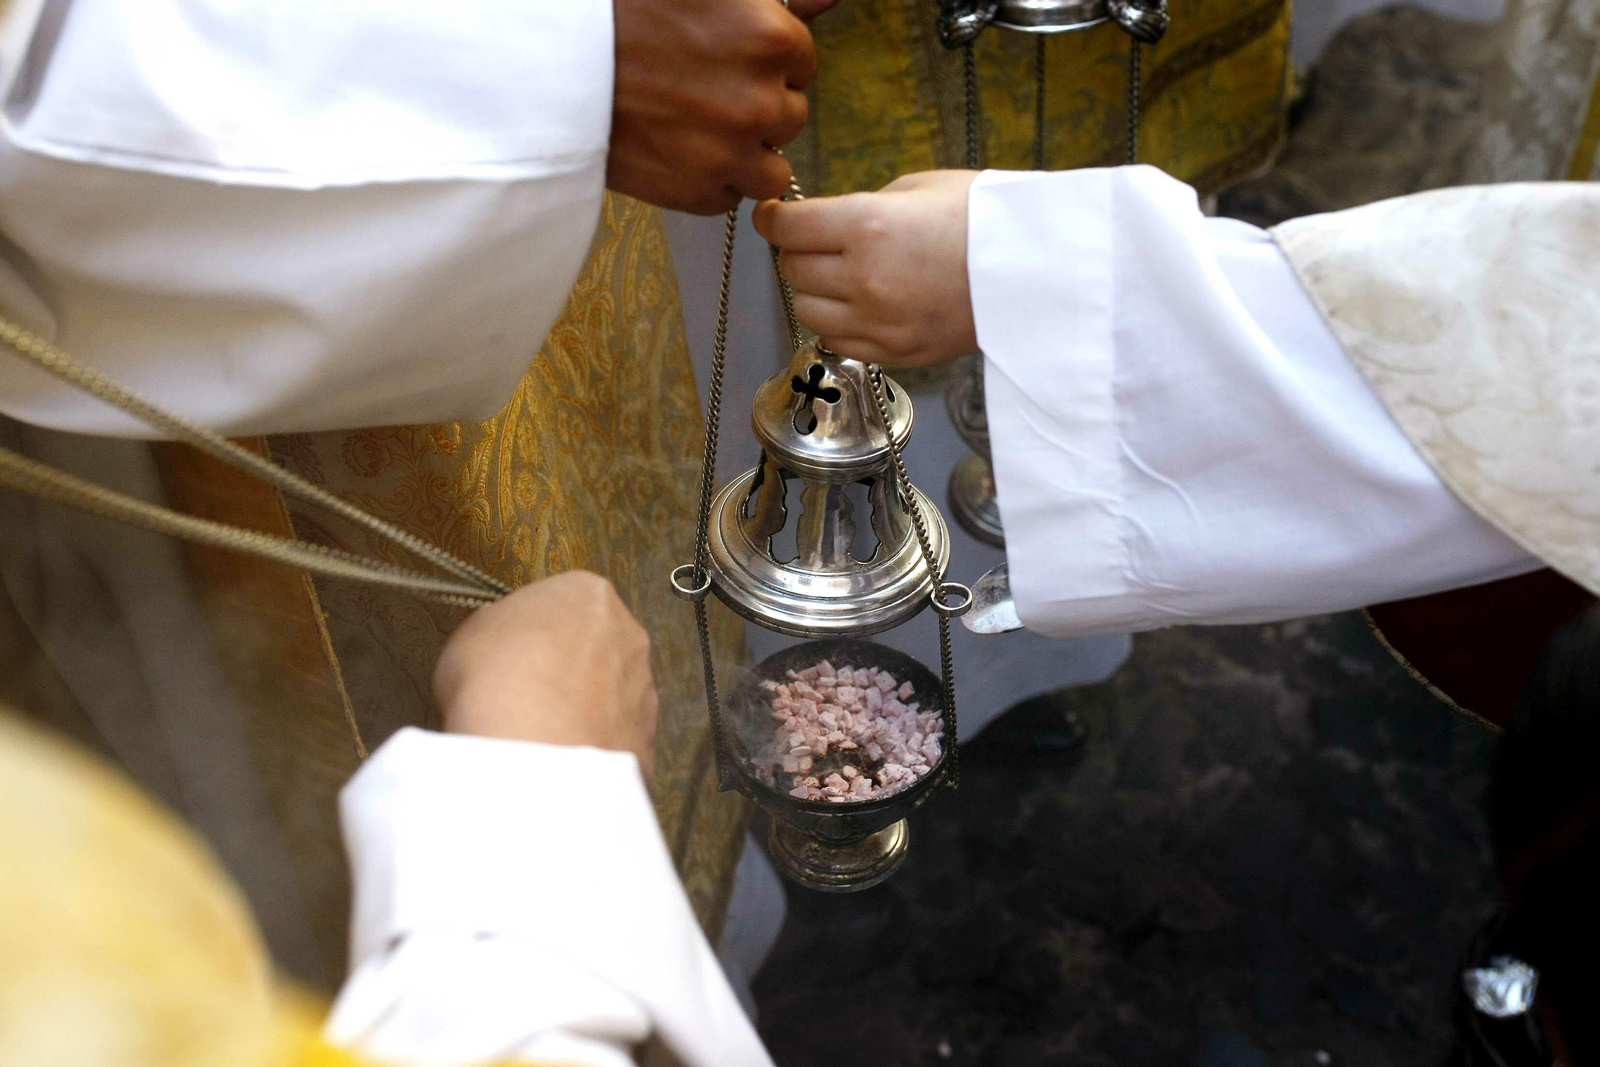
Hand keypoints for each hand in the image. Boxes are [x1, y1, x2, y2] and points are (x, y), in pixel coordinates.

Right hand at [433, 571, 659, 780]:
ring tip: (540, 725)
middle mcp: (627, 635)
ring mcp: (641, 687)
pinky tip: (560, 750)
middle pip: (595, 644)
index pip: (563, 601)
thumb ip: (496, 628)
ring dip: (582, 704)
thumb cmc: (499, 681)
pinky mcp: (644, 737)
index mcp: (588, 594)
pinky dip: (591, 741)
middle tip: (526, 687)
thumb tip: (496, 641)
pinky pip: (614, 734)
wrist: (533, 749)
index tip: (512, 649)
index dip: (533, 629)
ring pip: (609, 692)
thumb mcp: (471, 633)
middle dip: (566, 664)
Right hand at [610, 0, 835, 214]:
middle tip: (703, 88)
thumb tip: (828, 0)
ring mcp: (730, 155)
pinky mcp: (697, 193)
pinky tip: (676, 149)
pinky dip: (711, 181)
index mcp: (770, 39)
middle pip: (790, 116)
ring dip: (745, 152)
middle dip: (758, 105)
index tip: (726, 57)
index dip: (764, 60)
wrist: (547, 64)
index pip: (801, 63)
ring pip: (771, 168)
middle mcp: (759, 103)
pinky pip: (729, 198)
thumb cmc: (621, 12)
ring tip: (696, 127)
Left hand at [753, 170, 978, 365]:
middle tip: (821, 241)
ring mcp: (878, 322)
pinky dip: (841, 322)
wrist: (1037, 271)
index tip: (773, 216)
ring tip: (843, 276)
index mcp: (866, 226)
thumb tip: (826, 224)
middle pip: (793, 270)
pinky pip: (840, 340)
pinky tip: (865, 304)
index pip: (787, 229)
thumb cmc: (983, 218)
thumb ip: (862, 207)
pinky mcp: (894, 352)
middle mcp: (864, 278)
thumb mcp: (917, 188)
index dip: (773, 219)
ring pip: (808, 311)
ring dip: (816, 292)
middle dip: (800, 251)